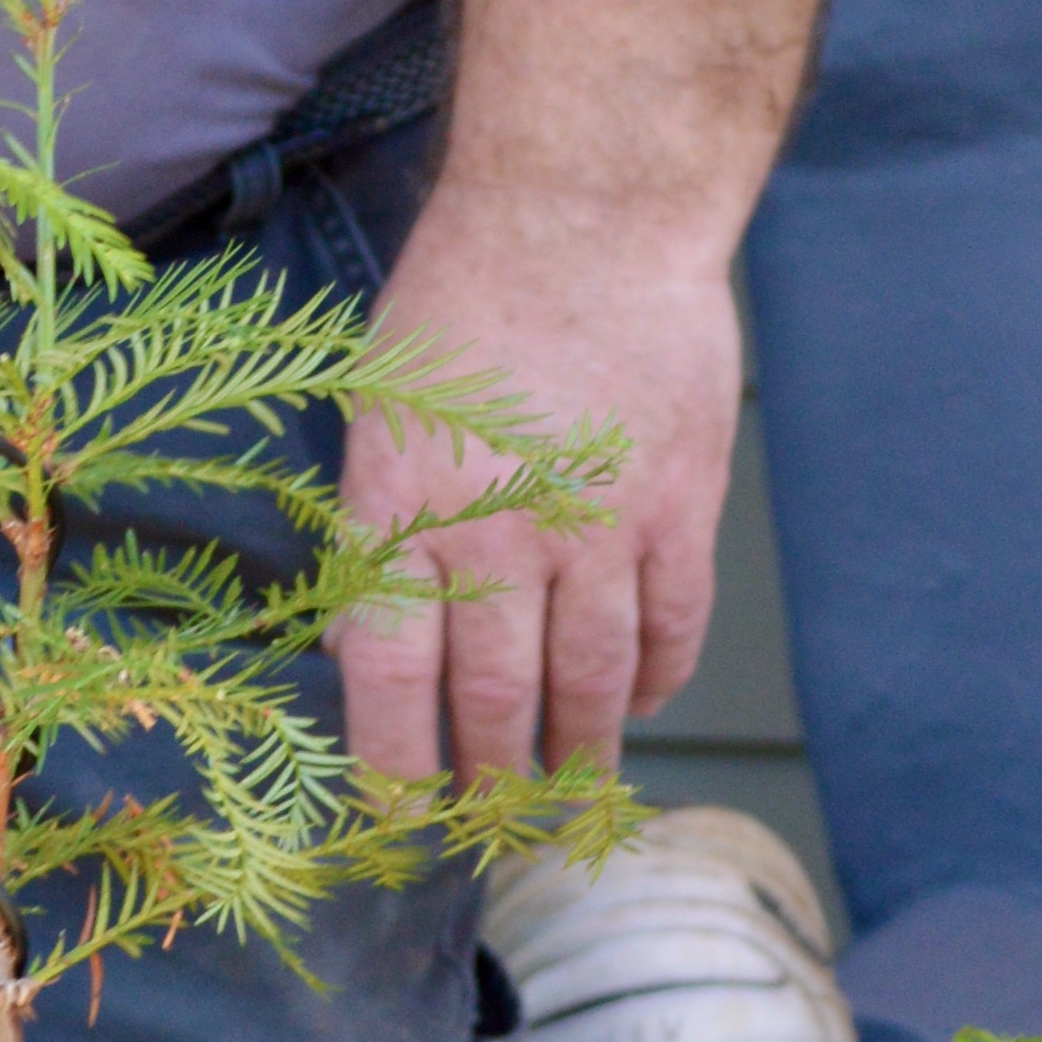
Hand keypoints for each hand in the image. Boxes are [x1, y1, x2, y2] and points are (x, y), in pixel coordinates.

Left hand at [332, 191, 740, 786]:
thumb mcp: (380, 402)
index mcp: (401, 501)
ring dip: (576, 756)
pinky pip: (669, 628)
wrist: (584, 213)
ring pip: (588, 683)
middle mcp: (495, 528)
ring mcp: (595, 525)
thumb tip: (365, 641)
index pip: (387, 670)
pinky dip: (654, 683)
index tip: (400, 818)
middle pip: (491, 697)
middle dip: (488, 780)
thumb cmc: (461, 299)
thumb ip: (379, 520)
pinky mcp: (677, 507)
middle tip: (492, 828)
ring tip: (565, 797)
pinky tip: (638, 708)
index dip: (393, 762)